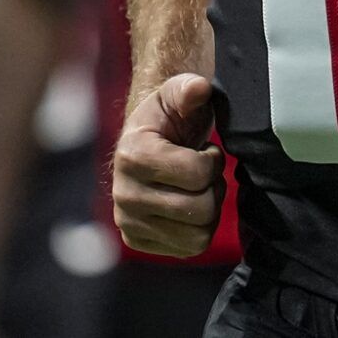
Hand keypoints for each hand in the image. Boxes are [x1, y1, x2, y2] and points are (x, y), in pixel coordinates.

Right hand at [112, 74, 223, 256]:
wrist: (147, 142)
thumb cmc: (167, 117)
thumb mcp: (177, 94)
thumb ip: (189, 89)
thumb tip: (198, 88)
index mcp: (132, 155)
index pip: (197, 175)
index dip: (213, 161)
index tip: (205, 150)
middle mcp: (124, 193)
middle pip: (200, 209)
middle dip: (214, 187)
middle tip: (206, 172)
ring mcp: (127, 220)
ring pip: (198, 236)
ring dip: (209, 210)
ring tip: (198, 188)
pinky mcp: (136, 240)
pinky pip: (189, 250)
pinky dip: (199, 229)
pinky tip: (188, 205)